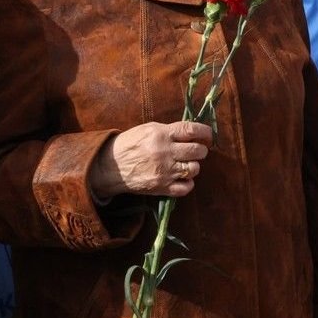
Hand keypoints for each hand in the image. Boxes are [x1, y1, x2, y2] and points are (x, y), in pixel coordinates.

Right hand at [88, 121, 211, 199]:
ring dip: (193, 166)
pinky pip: (186, 188)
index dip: (206, 132)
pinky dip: (188, 183)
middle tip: (195, 151)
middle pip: (198, 151)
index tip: (208, 135)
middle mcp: (165, 152)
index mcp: (161, 134)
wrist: (108, 167)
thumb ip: (171, 130)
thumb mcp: (149, 129)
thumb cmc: (129, 144)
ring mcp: (164, 171)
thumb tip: (194, 132)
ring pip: (194, 169)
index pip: (192, 130)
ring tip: (185, 164)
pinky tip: (181, 178)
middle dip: (201, 150)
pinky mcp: (161, 188)